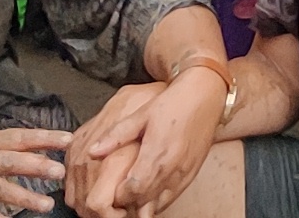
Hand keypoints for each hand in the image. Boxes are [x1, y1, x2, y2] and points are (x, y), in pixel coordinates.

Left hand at [67, 70, 218, 217]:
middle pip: (146, 199)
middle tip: (119, 195)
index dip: (120, 194)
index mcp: (156, 152)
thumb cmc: (173, 102)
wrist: (205, 95)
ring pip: (160, 202)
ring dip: (144, 202)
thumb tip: (93, 151)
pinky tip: (150, 192)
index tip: (112, 190)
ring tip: (133, 195)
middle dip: (129, 201)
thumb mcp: (141, 114)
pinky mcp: (192, 174)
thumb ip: (117, 136)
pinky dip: (159, 199)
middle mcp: (172, 167)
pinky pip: (173, 196)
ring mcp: (184, 173)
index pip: (134, 188)